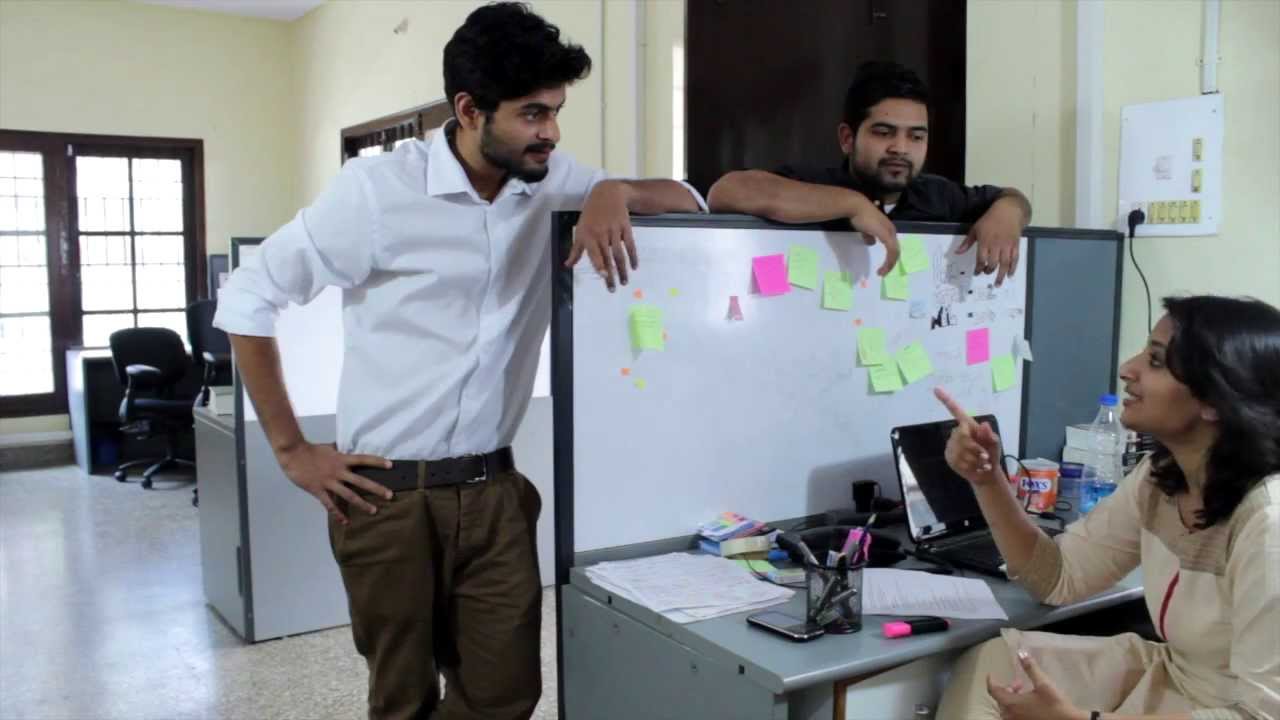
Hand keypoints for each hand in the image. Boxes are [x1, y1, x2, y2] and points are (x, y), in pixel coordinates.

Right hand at [277, 442, 393, 524]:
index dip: (377, 461)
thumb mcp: (329, 448)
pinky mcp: (318, 490)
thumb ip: (338, 451)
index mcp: (342, 459)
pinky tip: (345, 522)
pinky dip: (338, 514)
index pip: (364, 459)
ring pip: (349, 495)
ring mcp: (329, 482)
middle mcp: (338, 471)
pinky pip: (330, 504)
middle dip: (376, 488)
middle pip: (361, 481)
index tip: (391, 465)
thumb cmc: (310, 450)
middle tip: (390, 495)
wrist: (293, 454)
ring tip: (374, 511)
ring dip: (362, 504)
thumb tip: (342, 447)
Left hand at [566, 180, 634, 291]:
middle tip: (613, 288)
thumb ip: (576, 250)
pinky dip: (633, 256)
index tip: (605, 275)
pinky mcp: (625, 228)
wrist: (607, 194)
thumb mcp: (580, 230)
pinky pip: (630, 244)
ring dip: (623, 269)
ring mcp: (615, 230)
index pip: (595, 253)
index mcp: (588, 235)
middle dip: (612, 274)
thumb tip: (567, 266)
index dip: (600, 264)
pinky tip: (634, 267)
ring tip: (625, 282)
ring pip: (620, 253)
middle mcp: (602, 234)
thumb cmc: (590, 215)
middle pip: (608, 257)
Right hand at [848, 192, 899, 275]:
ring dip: (889, 264)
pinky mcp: (886, 236)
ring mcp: (890, 233)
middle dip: (890, 263)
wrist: (857, 207)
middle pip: (895, 251)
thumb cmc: (860, 216)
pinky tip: (883, 267)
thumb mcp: (865, 229)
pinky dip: (888, 261)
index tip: (882, 266)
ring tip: (882, 272)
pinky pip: (891, 251)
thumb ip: (869, 236)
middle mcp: (891, 231)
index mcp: (888, 230)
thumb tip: (871, 243)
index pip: (892, 246)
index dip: (889, 257)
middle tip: (883, 272)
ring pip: (895, 253)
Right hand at [934, 387, 1005, 487]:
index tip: (936, 389)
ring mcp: (951, 444)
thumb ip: (990, 435)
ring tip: (982, 464)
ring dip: (975, 459)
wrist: (986, 473)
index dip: (946, 400)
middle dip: (975, 448)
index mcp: (968, 425)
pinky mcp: (949, 456)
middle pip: (961, 435)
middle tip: (985, 456)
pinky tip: (975, 467)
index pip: (955, 410)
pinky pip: (957, 460)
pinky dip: (970, 466)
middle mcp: (957, 432)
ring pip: (960, 450)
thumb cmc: (992, 453)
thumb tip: (984, 424)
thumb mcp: (995, 443)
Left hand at [958, 200, 1022, 285]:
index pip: (981, 259)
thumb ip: (967, 242)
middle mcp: (996, 245)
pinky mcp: (1015, 245)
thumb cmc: (989, 220)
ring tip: (998, 283)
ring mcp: (1007, 245)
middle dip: (988, 271)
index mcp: (985, 241)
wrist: (1008, 211)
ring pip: (1004, 263)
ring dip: (1001, 275)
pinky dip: (1013, 268)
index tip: (977, 272)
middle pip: (992, 263)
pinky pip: (1015, 259)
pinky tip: (1010, 275)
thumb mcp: (975, 229)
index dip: (978, 268)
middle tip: (986, 273)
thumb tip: (957, 252)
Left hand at [987, 649, 1088, 719]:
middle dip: (1006, 688)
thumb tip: (1021, 653)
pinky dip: (1016, 707)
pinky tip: (1029, 704)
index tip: (992, 674)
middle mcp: (1010, 714)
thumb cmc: (1055, 705)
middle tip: (1019, 683)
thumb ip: (1030, 668)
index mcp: (1011, 703)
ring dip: (1011, 698)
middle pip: (1000, 699)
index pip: (993, 690)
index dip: (991, 681)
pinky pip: (1013, 715)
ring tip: (1024, 692)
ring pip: (1006, 708)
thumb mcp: (1043, 684)